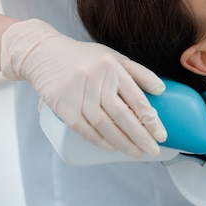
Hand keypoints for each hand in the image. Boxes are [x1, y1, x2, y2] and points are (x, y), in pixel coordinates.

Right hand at [0, 19, 166, 157]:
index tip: (161, 134)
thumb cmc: (85, 57)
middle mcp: (96, 79)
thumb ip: (139, 72)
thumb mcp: (115, 57)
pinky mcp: (62, 104)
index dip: (150, 119)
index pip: (136, 97)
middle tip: (152, 150)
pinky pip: (83, 128)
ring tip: (136, 152)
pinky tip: (112, 147)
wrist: (44, 53)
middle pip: (121, 114)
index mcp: (113, 67)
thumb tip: (161, 89)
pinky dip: (98, 140)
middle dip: (140, 136)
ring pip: (103, 124)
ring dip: (121, 142)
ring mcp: (77, 92)